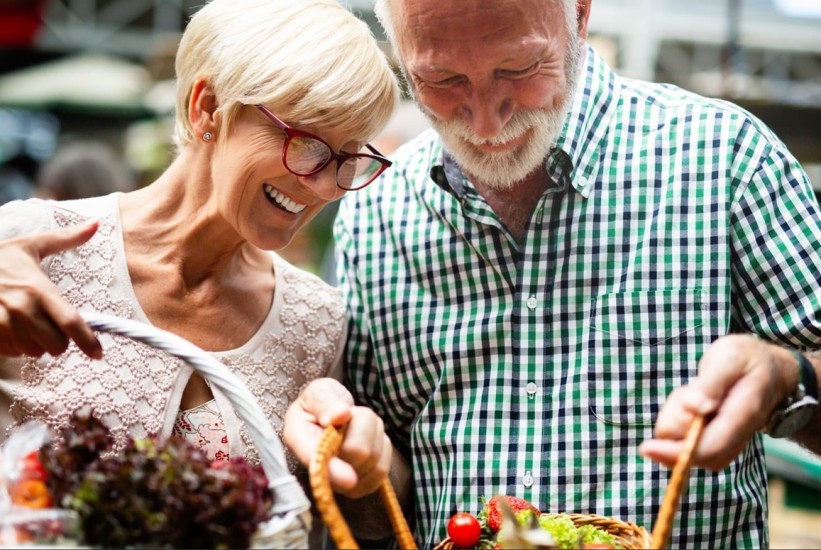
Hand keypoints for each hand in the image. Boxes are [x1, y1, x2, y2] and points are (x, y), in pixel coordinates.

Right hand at [0, 221, 102, 358]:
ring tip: (29, 325)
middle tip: (53, 328)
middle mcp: (22, 309)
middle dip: (60, 342)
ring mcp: (2, 324)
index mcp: (38, 289)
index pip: (71, 322)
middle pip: (56, 345)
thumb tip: (97, 223)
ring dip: (36, 344)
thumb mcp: (31, 245)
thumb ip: (66, 238)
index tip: (98, 354)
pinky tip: (11, 329)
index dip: (88, 342)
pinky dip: (16, 346)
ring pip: (34, 352)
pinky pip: (12, 352)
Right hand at [283, 378, 391, 498]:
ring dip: (373, 434)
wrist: (332, 414)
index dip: (334, 470)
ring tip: (356, 426)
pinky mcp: (359, 485)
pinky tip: (366, 439)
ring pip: (374, 458)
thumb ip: (326, 402)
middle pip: (358, 452)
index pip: (316, 459)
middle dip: (362, 426)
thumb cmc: (322, 401)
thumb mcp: (319, 391)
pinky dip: (381, 447)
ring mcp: (338, 482)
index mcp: (298, 438)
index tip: (350, 479)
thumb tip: (340, 415)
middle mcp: (316, 466)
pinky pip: (383, 469)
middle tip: (349, 415)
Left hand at [639, 335, 794, 469]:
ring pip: (683, 444)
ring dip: (675, 418)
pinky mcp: (714, 440)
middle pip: (690, 452)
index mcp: (743, 416)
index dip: (678, 452)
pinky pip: (684, 438)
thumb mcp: (730, 356)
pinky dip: (678, 419)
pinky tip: (692, 400)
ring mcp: (725, 442)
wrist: (769, 370)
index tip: (647, 447)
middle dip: (674, 425)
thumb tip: (695, 408)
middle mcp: (736, 437)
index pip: (710, 448)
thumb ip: (712, 382)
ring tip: (694, 391)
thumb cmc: (746, 359)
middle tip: (688, 393)